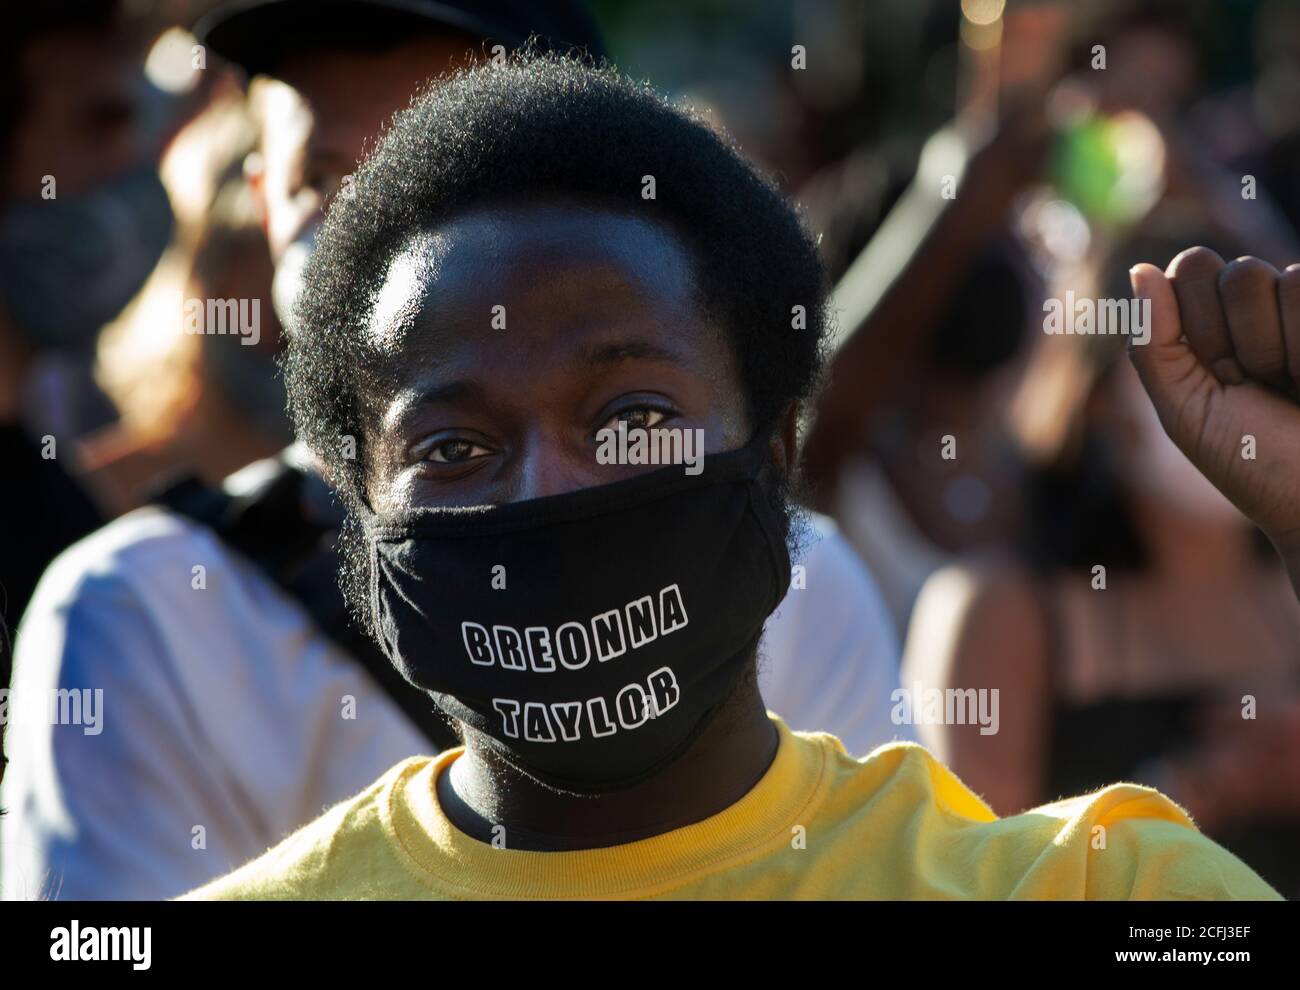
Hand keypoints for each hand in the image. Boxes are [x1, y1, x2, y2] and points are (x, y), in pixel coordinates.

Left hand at [1129, 249, 1299, 575]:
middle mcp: (1265, 308)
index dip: (1197, 321)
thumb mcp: (1185, 410)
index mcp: (1214, 326)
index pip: (1191, 269)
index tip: (1216, 373)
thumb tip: (1139, 268)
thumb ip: (1154, 344)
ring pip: (1276, 278)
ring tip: (1291, 387)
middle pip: (1233, 272)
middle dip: (1236, 338)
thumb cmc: (1253, 461)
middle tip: (1254, 385)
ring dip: (1275, 349)